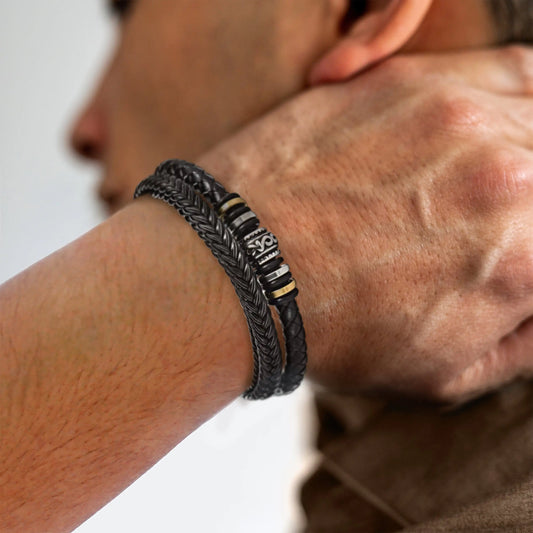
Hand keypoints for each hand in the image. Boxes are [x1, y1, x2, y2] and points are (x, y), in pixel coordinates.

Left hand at [199, 46, 532, 402]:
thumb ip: (520, 340)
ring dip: (524, 140)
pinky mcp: (407, 82)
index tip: (516, 248)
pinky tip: (478, 126)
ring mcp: (457, 116)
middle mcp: (511, 172)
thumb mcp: (441, 373)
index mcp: (528, 253)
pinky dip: (504, 94)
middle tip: (498, 216)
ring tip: (485, 174)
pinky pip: (493, 68)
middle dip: (530, 202)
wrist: (238, 272)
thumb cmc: (330, 330)